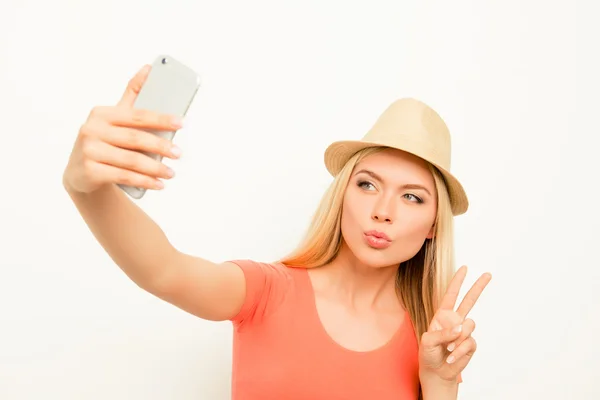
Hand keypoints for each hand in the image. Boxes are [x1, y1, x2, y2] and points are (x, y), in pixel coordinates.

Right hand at [63, 65, 183, 193]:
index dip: (161, 118)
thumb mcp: (115, 118)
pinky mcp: (89, 171)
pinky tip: (159, 184)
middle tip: (179, 153)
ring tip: (171, 173)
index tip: (181, 123)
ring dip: (155, 168)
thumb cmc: (104, 141)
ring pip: (131, 161)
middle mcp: (92, 130)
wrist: (80, 173)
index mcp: (102, 114)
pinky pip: (123, 176)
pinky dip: (144, 181)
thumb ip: (131, 95)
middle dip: (161, 147)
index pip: (137, 115)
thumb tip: (148, 68)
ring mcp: (89, 151)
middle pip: (135, 139)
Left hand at [418, 266, 491, 382]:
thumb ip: (442, 333)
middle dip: (478, 287)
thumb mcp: (428, 341)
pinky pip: (470, 343)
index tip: (464, 267)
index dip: (457, 281)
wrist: (436, 372)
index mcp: (442, 315)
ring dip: (458, 339)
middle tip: (488, 274)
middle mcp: (455, 321)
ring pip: (469, 325)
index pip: (451, 295)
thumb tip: (461, 328)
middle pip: (469, 300)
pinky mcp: (470, 344)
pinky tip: (452, 358)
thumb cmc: (428, 354)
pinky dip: (459, 351)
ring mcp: (464, 332)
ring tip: (448, 349)